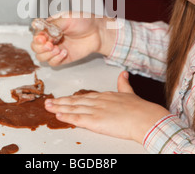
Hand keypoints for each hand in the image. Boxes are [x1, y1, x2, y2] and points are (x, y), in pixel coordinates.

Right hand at [31, 12, 115, 66]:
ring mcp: (56, 48)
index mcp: (49, 27)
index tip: (42, 38)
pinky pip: (53, 63)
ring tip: (57, 49)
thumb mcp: (67, 19)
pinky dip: (56, 59)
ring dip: (47, 54)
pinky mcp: (63, 57)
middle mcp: (50, 38)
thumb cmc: (84, 21)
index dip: (36, 38)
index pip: (35, 34)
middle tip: (49, 45)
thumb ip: (54, 25)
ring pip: (41, 57)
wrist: (98, 32)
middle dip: (40, 47)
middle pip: (35, 47)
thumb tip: (42, 32)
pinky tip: (64, 53)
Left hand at [44, 71, 170, 143]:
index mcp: (106, 95)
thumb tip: (124, 73)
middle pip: (75, 101)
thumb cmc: (140, 109)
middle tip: (48, 101)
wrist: (145, 117)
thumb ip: (124, 83)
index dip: (72, 98)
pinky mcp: (95, 121)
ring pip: (73, 108)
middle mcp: (98, 101)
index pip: (85, 97)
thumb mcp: (130, 92)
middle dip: (61, 101)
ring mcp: (96, 110)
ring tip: (48, 107)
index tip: (63, 98)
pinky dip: (67, 116)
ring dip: (59, 107)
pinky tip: (58, 114)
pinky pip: (78, 119)